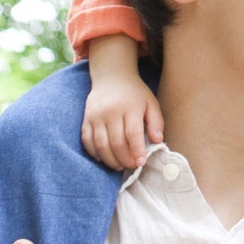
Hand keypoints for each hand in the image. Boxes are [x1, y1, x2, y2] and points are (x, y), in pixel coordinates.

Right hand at [82, 35, 162, 168]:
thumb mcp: (151, 103)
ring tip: (119, 166)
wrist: (112, 77)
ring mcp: (96, 116)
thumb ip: (156, 122)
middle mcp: (110, 112)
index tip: (141, 162)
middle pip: (116, 142)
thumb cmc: (135, 94)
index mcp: (129, 107)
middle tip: (131, 166)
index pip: (133, 134)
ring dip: (110, 160)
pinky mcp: (86, 119)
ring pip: (101, 144)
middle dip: (124, 159)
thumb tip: (157, 141)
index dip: (137, 151)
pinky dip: (95, 153)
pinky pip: (87, 140)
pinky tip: (104, 158)